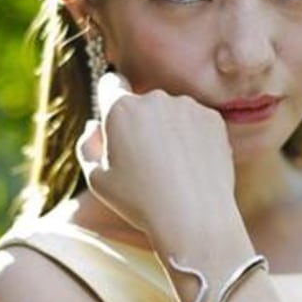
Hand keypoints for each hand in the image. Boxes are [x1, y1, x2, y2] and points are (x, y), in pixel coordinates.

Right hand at [76, 72, 236, 245]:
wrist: (195, 217)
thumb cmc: (140, 202)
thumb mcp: (98, 180)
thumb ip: (88, 145)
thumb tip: (95, 125)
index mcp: (121, 109)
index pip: (111, 83)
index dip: (110, 97)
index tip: (116, 116)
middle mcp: (156, 98)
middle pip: (143, 102)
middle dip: (142, 122)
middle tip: (145, 161)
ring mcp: (188, 106)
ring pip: (171, 112)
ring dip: (169, 129)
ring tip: (172, 168)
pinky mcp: (213, 118)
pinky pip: (196, 121)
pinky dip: (193, 137)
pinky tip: (192, 165)